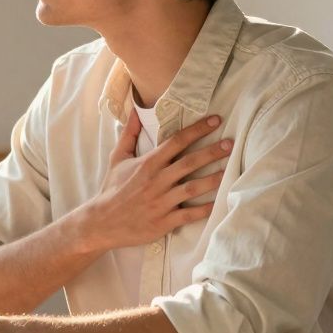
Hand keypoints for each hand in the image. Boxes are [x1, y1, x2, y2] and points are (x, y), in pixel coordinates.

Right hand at [79, 111, 231, 252]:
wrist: (102, 222)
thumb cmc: (112, 189)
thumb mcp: (118, 158)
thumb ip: (130, 134)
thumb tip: (136, 111)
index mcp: (148, 164)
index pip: (176, 142)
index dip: (197, 130)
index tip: (215, 121)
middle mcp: (157, 180)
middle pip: (190, 163)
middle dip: (212, 152)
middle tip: (230, 143)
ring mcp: (162, 201)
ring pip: (193, 188)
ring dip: (213, 179)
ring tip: (229, 170)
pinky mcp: (164, 221)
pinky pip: (189, 214)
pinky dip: (205, 209)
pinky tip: (218, 203)